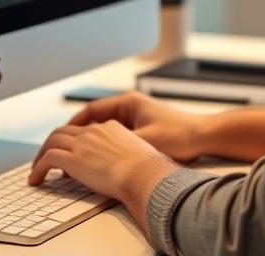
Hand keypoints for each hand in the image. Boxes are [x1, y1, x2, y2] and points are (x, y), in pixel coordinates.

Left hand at [28, 119, 179, 233]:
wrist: (144, 174)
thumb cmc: (147, 170)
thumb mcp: (140, 155)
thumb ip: (129, 156)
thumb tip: (126, 168)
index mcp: (110, 128)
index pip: (84, 130)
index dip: (73, 140)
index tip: (69, 151)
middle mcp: (94, 132)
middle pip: (64, 131)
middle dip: (52, 143)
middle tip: (45, 157)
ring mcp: (82, 144)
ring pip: (52, 141)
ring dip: (41, 155)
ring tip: (36, 170)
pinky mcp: (73, 159)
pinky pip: (48, 159)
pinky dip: (38, 169)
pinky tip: (35, 180)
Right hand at [66, 91, 209, 162]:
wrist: (206, 136)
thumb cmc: (179, 135)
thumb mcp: (143, 141)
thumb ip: (116, 147)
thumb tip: (92, 156)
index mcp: (127, 103)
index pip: (90, 111)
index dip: (72, 126)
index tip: (58, 139)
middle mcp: (130, 107)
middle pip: (94, 119)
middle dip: (77, 136)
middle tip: (61, 151)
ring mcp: (137, 118)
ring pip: (104, 130)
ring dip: (91, 143)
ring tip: (76, 159)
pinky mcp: (144, 130)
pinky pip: (115, 137)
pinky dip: (105, 148)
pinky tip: (101, 162)